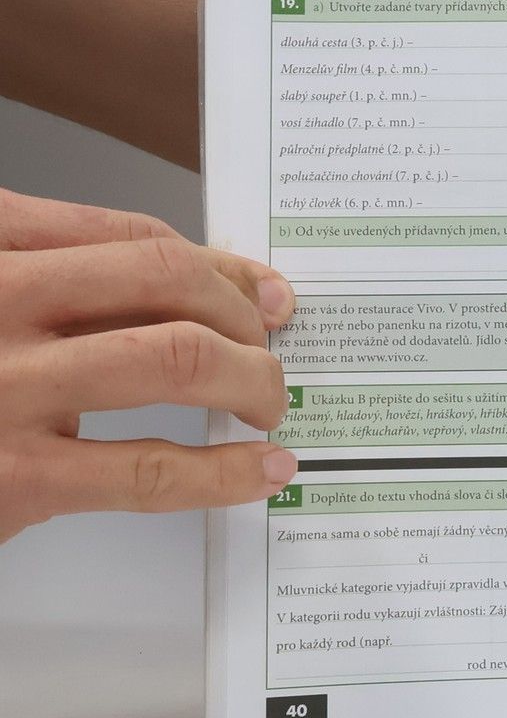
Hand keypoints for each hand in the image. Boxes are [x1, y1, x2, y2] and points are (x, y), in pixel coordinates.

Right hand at [0, 188, 295, 543]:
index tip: (264, 291)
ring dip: (250, 379)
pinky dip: (225, 471)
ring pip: (175, 357)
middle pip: (165, 281)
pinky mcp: (16, 477)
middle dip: (241, 314)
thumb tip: (207, 291)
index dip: (221, 266)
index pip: (134, 240)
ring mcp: (5, 389)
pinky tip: (259, 471)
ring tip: (267, 403)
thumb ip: (70, 288)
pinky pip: (149, 469)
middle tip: (269, 348)